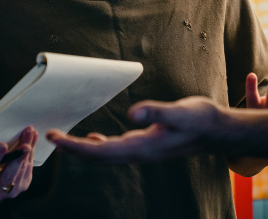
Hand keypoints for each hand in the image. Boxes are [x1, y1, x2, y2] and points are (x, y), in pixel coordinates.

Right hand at [0, 126, 36, 201]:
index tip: (2, 145)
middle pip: (9, 175)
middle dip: (18, 157)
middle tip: (25, 144)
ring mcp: (12, 191)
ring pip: (22, 168)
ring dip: (28, 149)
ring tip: (30, 132)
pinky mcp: (23, 185)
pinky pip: (29, 166)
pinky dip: (31, 151)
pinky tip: (33, 137)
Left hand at [47, 97, 224, 163]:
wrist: (218, 131)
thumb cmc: (201, 119)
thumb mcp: (179, 111)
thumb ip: (156, 111)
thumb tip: (132, 112)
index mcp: (143, 147)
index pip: (100, 151)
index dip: (75, 146)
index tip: (54, 138)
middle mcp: (139, 153)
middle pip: (97, 157)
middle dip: (72, 149)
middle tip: (50, 137)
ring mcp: (143, 151)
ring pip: (105, 154)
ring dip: (83, 148)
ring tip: (64, 139)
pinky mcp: (147, 144)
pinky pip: (115, 149)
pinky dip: (99, 145)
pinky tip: (95, 137)